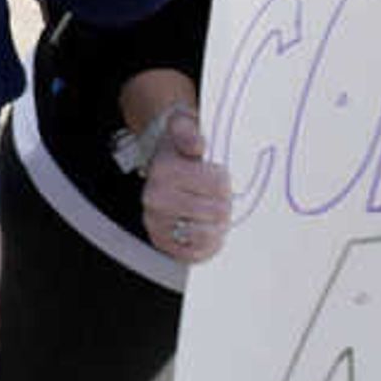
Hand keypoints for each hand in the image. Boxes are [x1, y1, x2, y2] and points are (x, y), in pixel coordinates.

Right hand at [140, 105, 233, 266]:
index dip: (225, 180)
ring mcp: (157, 224)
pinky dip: (207, 242)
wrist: (161, 169)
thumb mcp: (184, 127)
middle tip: (213, 195)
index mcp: (163, 170)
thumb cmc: (179, 151)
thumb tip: (197, 145)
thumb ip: (189, 131)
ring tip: (208, 211)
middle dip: (222, 203)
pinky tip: (203, 227)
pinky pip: (198, 252)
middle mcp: (155, 199)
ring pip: (209, 233)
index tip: (216, 173)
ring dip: (216, 224)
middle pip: (218, 211)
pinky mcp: (164, 244)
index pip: (219, 184)